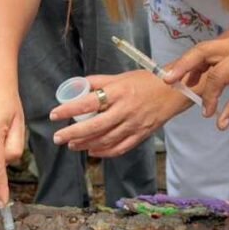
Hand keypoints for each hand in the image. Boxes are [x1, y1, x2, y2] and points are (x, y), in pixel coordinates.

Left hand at [50, 71, 187, 156]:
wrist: (174, 92)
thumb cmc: (145, 81)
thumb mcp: (120, 77)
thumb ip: (99, 82)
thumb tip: (78, 86)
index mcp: (118, 92)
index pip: (89, 102)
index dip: (69, 110)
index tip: (54, 115)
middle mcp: (125, 110)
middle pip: (95, 126)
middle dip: (73, 133)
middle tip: (57, 137)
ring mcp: (134, 125)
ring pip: (106, 140)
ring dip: (86, 144)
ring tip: (71, 145)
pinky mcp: (142, 135)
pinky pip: (121, 148)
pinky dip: (105, 152)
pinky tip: (92, 151)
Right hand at [164, 36, 228, 129]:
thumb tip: (220, 124)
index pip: (218, 75)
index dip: (210, 96)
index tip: (208, 114)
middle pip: (201, 52)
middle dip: (183, 66)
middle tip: (167, 81)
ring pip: (203, 49)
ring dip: (188, 64)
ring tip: (174, 79)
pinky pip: (211, 52)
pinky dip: (199, 63)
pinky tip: (193, 77)